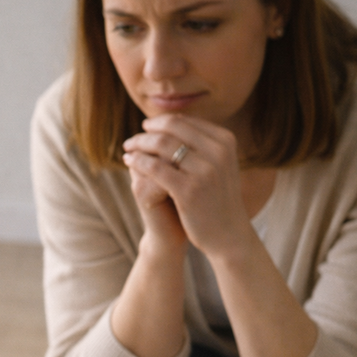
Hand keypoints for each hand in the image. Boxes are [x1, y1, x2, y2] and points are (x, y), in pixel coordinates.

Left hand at [122, 115, 252, 260]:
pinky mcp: (189, 190)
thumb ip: (199, 143)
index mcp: (225, 141)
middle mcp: (218, 151)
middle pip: (172, 128)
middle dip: (147, 131)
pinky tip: (129, 161)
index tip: (146, 128)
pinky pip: (155, 167)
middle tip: (133, 140)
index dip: (160, 123)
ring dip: (139, 144)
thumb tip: (167, 121)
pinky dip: (138, 161)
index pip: (184, 122)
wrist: (229, 235)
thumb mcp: (217, 165)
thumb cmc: (217, 199)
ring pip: (162, 144)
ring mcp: (205, 170)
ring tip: (128, 149)